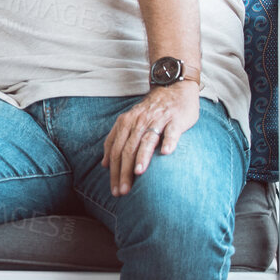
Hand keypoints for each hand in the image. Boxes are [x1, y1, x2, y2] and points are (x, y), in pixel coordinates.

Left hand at [100, 80, 201, 195]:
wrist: (173, 88)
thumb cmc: (151, 111)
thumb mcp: (128, 123)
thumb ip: (115, 141)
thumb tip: (104, 164)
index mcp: (125, 123)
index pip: (115, 150)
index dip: (113, 171)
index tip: (114, 190)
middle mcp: (139, 122)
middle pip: (128, 148)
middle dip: (123, 171)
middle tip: (123, 191)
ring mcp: (157, 120)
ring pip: (147, 140)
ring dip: (142, 156)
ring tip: (138, 172)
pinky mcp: (175, 119)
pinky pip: (171, 131)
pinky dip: (169, 141)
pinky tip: (166, 153)